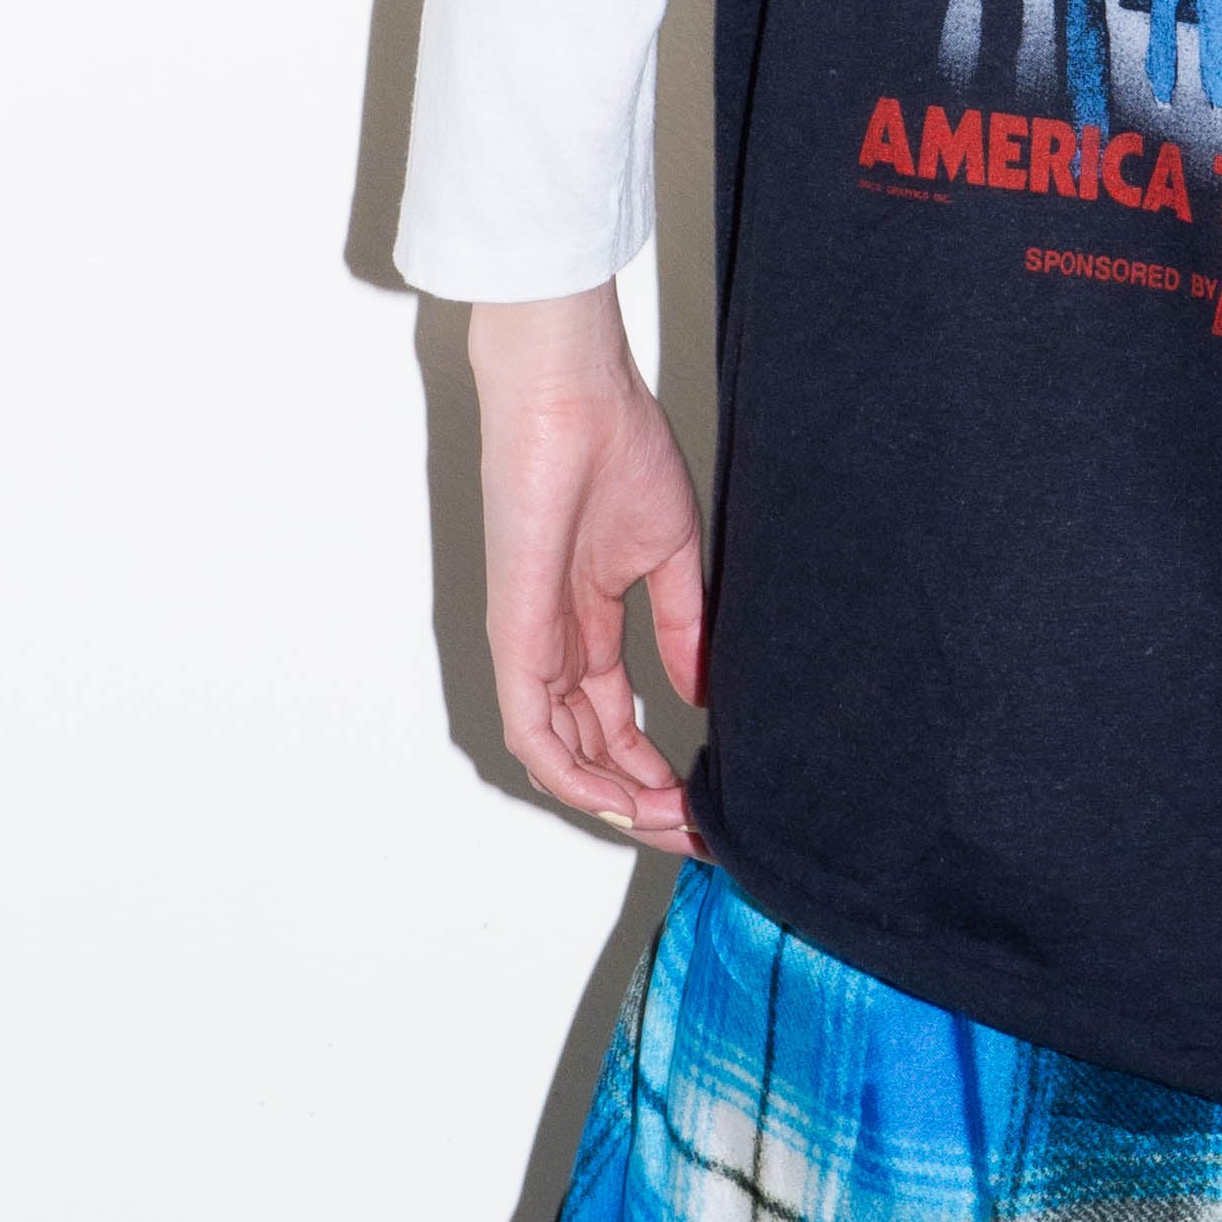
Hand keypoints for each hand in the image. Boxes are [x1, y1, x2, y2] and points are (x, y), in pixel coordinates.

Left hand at [471, 285, 706, 854]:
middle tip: (696, 827)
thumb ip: (682, 628)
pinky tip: (614, 795)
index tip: (705, 796)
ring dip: (611, 797)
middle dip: (641, 796)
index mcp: (588, 619)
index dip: (657, 765)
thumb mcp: (669, 552)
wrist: (574, 394)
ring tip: (671, 820)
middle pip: (588, 748)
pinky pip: (530, 724)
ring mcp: (530, 640)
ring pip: (557, 752)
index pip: (615, 718)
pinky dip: (570, 769)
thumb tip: (701, 693)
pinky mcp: (516, 630)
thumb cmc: (616, 445)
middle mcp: (553, 641)